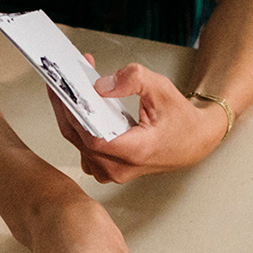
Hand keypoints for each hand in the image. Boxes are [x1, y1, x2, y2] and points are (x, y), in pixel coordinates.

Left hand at [48, 61, 230, 183]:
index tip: (65, 90)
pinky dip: (78, 126)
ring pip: (78, 145)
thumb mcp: (162, 89)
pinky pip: (83, 148)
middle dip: (66, 107)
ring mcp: (112, 171)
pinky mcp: (107, 168)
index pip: (93, 138)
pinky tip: (78, 107)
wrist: (193, 142)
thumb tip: (101, 84)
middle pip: (79, 140)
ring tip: (67, 90)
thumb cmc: (180, 120)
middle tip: (60, 80)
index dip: (75, 113)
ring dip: (70, 116)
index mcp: (135, 152)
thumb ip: (133, 80)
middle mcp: (120, 168)